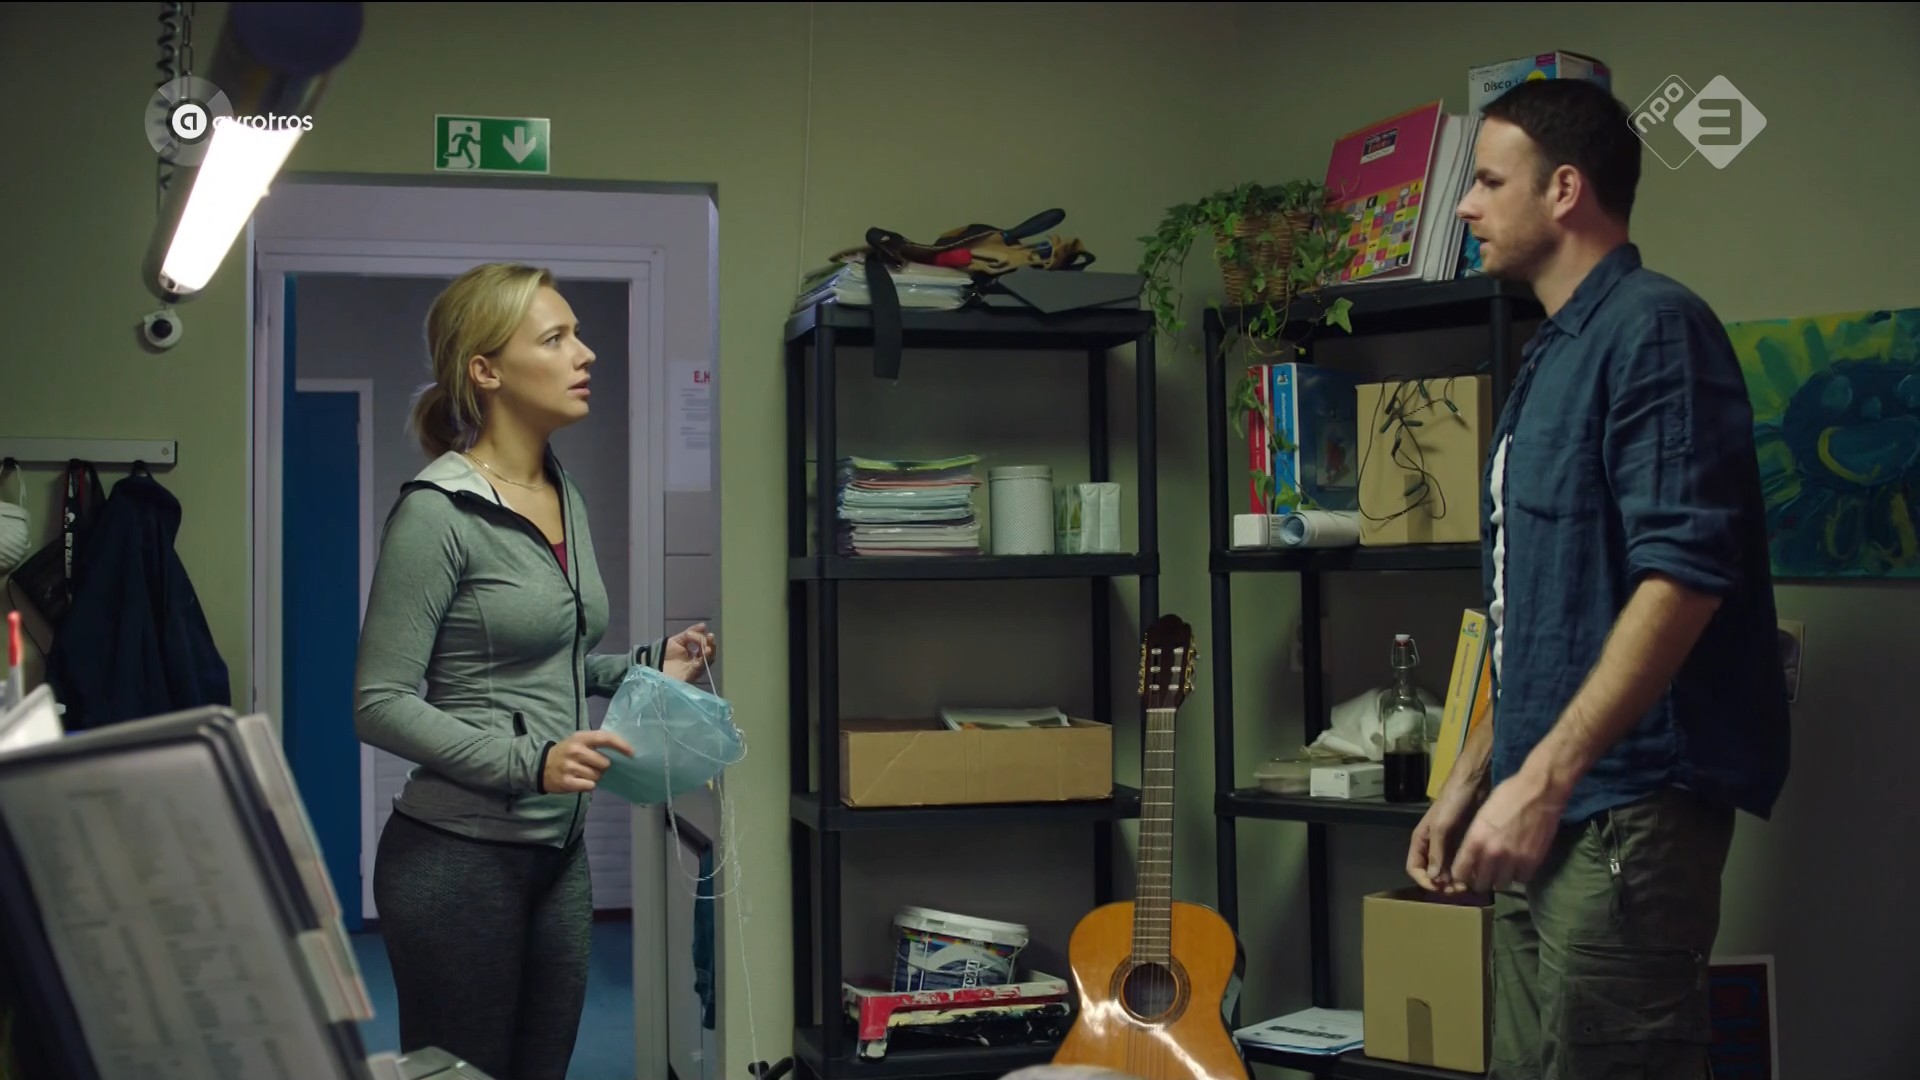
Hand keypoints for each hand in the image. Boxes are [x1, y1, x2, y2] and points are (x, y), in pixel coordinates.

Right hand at [542, 729, 635, 793]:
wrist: (541, 766)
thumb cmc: (567, 752)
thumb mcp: (579, 741)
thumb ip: (597, 743)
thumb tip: (623, 751)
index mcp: (581, 738)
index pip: (605, 738)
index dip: (621, 745)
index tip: (632, 753)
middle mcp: (575, 751)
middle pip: (604, 763)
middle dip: (602, 766)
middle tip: (592, 766)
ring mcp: (570, 767)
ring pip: (597, 776)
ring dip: (595, 776)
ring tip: (583, 773)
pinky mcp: (567, 782)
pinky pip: (590, 786)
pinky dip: (588, 785)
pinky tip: (579, 781)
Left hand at [664, 623, 715, 682]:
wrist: (651, 664)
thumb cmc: (663, 654)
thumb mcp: (677, 641)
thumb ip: (689, 633)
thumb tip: (704, 625)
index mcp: (693, 656)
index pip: (705, 647)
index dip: (706, 639)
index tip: (704, 630)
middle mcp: (695, 664)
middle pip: (709, 656)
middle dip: (710, 646)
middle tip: (710, 637)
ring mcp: (692, 671)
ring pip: (706, 663)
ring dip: (708, 655)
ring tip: (708, 647)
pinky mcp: (687, 677)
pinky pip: (697, 670)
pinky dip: (701, 663)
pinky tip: (702, 655)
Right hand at [1407, 776, 1485, 892]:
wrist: (1474, 783)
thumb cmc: (1452, 801)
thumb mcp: (1441, 826)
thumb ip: (1436, 852)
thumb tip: (1434, 878)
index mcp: (1421, 841)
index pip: (1414, 868)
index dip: (1424, 881)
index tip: (1440, 887)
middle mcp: (1433, 846)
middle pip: (1432, 873)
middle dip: (1443, 884)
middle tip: (1459, 889)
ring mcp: (1449, 845)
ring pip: (1448, 871)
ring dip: (1456, 881)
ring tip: (1469, 885)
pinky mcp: (1464, 843)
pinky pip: (1461, 864)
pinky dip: (1466, 872)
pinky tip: (1475, 876)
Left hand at [1448, 764, 1567, 892]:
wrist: (1540, 791)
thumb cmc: (1508, 795)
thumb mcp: (1481, 815)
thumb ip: (1475, 839)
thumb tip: (1471, 857)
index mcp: (1476, 840)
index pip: (1461, 872)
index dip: (1462, 874)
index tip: (1465, 872)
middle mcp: (1493, 854)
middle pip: (1481, 884)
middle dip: (1480, 880)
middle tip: (1484, 872)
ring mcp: (1514, 860)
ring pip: (1501, 884)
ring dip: (1500, 878)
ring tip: (1502, 868)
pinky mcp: (1533, 862)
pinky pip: (1521, 879)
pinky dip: (1518, 875)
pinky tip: (1518, 864)